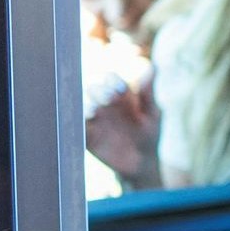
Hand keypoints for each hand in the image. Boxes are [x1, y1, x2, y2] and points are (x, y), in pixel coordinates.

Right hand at [83, 69, 158, 190]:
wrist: (141, 164)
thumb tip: (151, 66)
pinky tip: (84, 128)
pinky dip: (77, 127)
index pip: (110, 79)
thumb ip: (148, 93)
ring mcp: (93, 119)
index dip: (113, 81)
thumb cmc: (149, 133)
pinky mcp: (86, 137)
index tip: (121, 88)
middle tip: (109, 98)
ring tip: (94, 111)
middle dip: (99, 91)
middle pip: (92, 89)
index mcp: (118, 93)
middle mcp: (102, 102)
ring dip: (86, 107)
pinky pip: (77, 130)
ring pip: (82, 107)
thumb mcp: (152, 114)